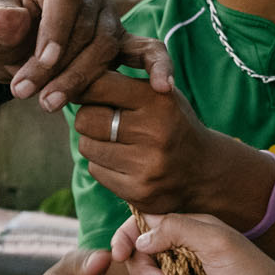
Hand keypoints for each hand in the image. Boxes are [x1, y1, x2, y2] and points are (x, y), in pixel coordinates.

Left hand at [0, 0, 171, 110]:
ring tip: (48, 103)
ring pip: (105, 47)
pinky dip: (157, 67)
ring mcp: (108, 16)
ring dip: (78, 79)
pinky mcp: (120, 43)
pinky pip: (146, 51)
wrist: (5, 50)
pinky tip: (163, 86)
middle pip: (86, 26)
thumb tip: (10, 19)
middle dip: (58, 65)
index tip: (43, 61)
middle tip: (28, 93)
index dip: (57, 26)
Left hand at [71, 70, 272, 220]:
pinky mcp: (139, 191)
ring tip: (117, 142)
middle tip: (104, 120)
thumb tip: (70, 83)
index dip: (86, 87)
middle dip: (89, 117)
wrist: (204, 170)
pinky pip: (95, 171)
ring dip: (94, 143)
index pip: (99, 85)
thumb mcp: (158, 94)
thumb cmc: (171, 123)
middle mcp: (155, 132)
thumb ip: (121, 83)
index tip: (86, 91)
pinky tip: (124, 163)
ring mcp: (147, 165)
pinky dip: (103, 165)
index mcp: (159, 100)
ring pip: (87, 146)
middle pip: (86, 119)